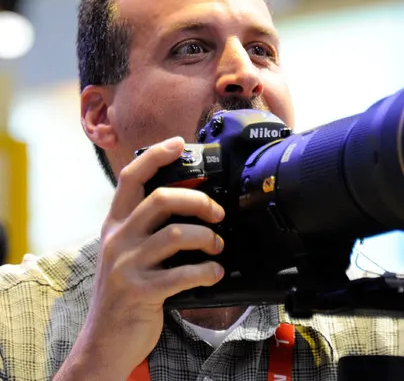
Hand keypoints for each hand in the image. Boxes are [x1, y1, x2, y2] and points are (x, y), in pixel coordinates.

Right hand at [57, 137, 225, 379]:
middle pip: (161, 199)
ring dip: (207, 238)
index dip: (156, 156)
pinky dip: (206, 271)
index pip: (132, 178)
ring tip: (218, 247)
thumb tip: (190, 205)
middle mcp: (119, 240)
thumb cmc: (125, 292)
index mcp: (116, 225)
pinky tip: (214, 272)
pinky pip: (182, 273)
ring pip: (175, 234)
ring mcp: (127, 266)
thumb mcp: (126, 253)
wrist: (104, 340)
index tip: (179, 144)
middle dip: (198, 201)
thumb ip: (147, 229)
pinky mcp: (140, 291)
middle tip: (217, 212)